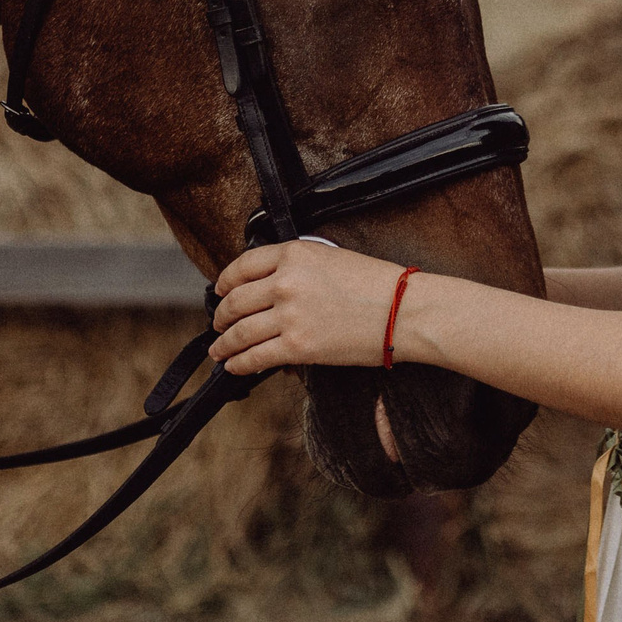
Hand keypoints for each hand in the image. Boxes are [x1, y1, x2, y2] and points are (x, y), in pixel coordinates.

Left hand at [208, 238, 413, 373]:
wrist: (404, 310)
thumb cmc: (378, 284)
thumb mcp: (331, 257)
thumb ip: (297, 266)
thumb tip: (271, 286)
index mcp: (294, 254)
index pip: (243, 266)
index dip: (225, 281)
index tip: (220, 291)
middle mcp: (285, 282)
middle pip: (235, 301)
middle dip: (221, 316)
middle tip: (218, 324)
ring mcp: (289, 315)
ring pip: (239, 332)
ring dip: (224, 343)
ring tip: (219, 350)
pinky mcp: (297, 346)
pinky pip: (255, 357)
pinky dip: (239, 364)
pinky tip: (235, 367)